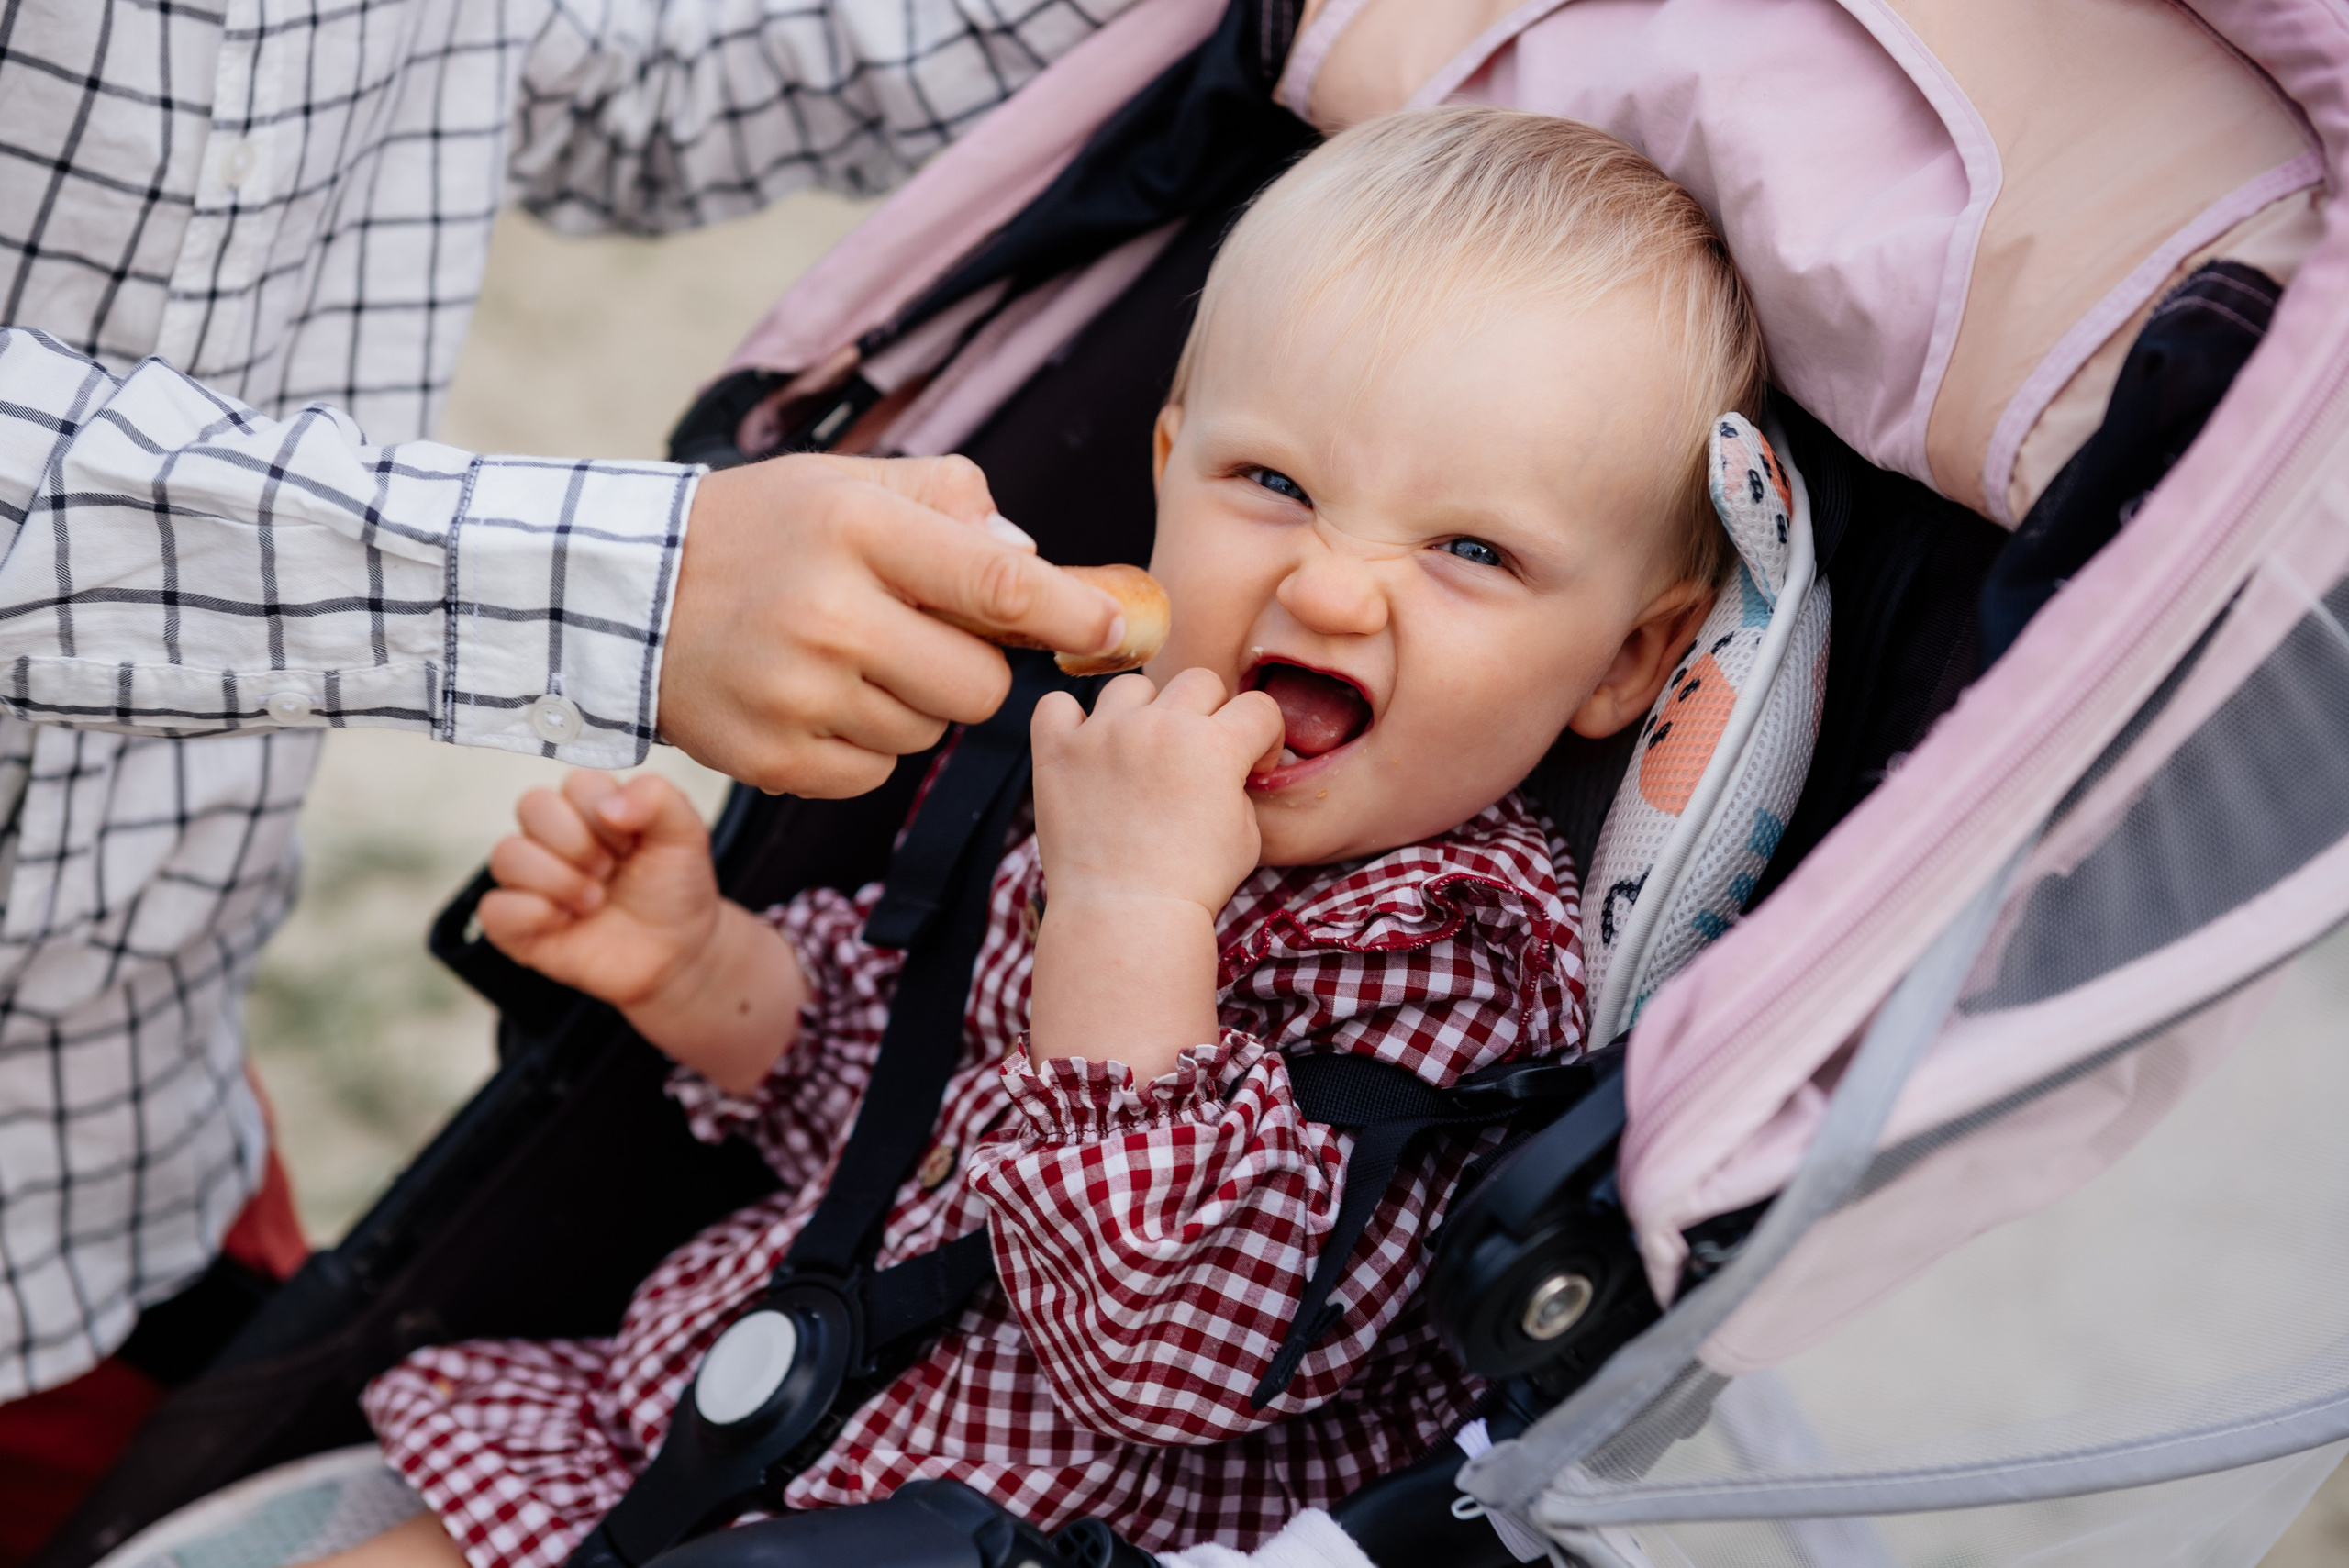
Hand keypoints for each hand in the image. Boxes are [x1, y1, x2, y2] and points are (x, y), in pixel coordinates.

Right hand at [477, 770, 803, 1088]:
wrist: (676, 952)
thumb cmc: (673, 888)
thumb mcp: (684, 834)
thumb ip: (657, 797)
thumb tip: (609, 804)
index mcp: (589, 806)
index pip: (574, 784)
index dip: (605, 814)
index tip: (631, 844)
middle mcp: (552, 836)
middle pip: (532, 806)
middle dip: (580, 844)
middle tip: (609, 872)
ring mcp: (531, 879)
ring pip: (507, 855)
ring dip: (560, 880)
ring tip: (595, 901)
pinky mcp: (517, 924)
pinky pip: (494, 907)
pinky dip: (532, 914)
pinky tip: (567, 923)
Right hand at [659, 453, 1127, 797]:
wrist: (628, 597)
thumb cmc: (765, 531)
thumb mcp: (849, 483)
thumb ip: (953, 503)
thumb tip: (1035, 560)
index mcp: (856, 530)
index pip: (996, 583)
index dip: (1071, 615)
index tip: (1118, 630)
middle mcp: (828, 615)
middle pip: (979, 685)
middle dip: (974, 665)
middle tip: (923, 634)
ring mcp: (797, 696)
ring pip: (930, 732)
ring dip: (915, 703)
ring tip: (851, 658)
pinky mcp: (774, 759)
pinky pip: (876, 772)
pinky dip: (866, 744)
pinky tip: (819, 699)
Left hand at [1025, 670, 1282, 1075]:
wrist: (1126, 917)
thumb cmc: (1194, 884)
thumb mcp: (1245, 834)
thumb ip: (1237, 784)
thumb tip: (1226, 767)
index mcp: (1216, 745)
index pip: (1258, 708)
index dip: (1263, 738)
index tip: (1250, 766)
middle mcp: (1160, 726)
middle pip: (1199, 682)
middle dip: (1207, 715)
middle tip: (1194, 758)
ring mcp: (1104, 734)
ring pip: (1131, 686)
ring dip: (1141, 712)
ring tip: (1137, 753)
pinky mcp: (1058, 751)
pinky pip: (1055, 705)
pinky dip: (1068, 722)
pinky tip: (1082, 750)